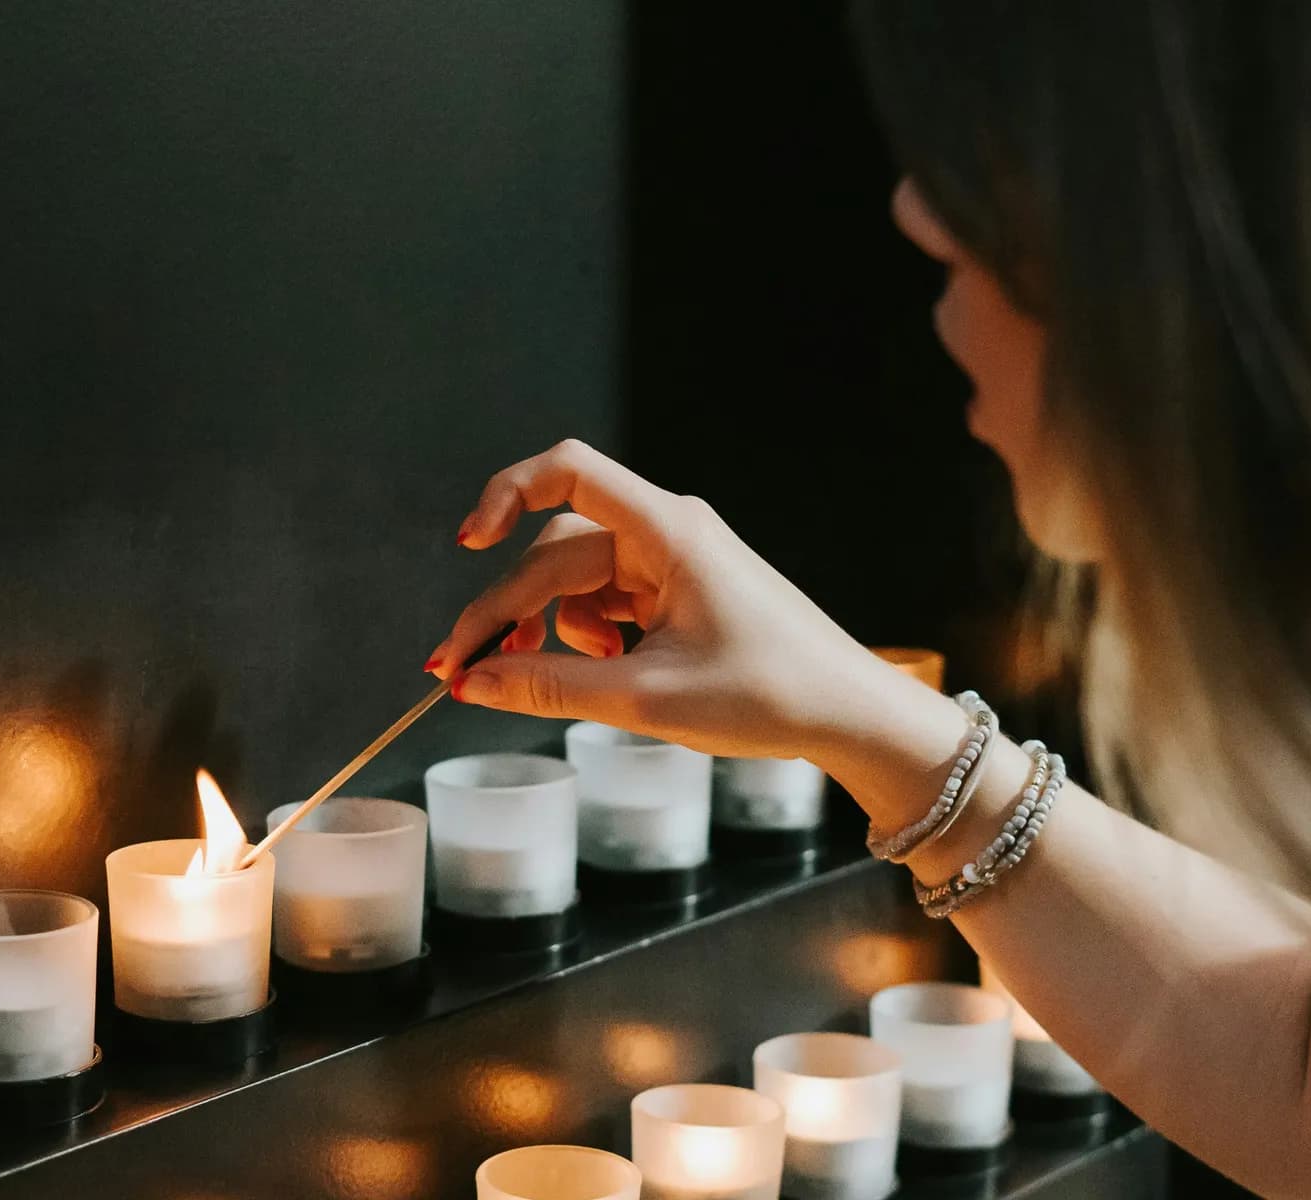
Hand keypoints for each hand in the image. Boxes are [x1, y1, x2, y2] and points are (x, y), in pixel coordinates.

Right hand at [423, 439, 919, 761]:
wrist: (849, 713)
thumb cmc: (771, 693)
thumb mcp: (647, 697)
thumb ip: (551, 685)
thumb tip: (474, 681)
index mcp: (666, 532)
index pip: (566, 473)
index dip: (505, 494)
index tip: (469, 545)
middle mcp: (666, 533)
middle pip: (554, 551)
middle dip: (506, 609)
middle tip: (460, 669)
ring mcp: (672, 562)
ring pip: (576, 580)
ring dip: (548, 627)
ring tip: (549, 680)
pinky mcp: (678, 593)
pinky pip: (606, 600)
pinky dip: (586, 637)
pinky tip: (604, 673)